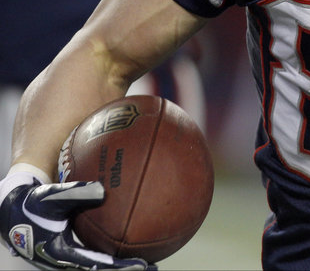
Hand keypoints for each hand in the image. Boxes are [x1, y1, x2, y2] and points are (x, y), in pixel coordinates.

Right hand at [0, 171, 154, 270]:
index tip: (140, 265)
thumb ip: (76, 192)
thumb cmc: (32, 202)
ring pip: (97, 261)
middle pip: (99, 267)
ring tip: (145, 257)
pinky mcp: (69, 247)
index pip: (95, 263)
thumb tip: (103, 190)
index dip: (118, 265)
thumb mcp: (51, 196)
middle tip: (151, 265)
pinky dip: (111, 247)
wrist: (13, 209)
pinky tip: (127, 236)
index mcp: (60, 252)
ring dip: (119, 261)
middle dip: (125, 268)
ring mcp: (67, 255)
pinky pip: (94, 250)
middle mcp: (65, 258)